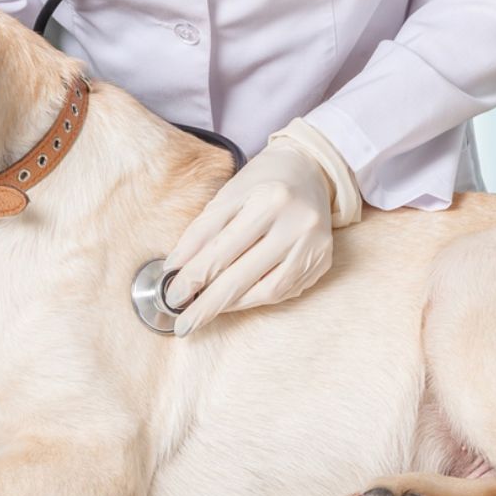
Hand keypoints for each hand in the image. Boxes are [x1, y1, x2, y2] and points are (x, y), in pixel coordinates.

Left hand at [162, 139, 335, 336]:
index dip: (194, 276)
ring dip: (232, 305)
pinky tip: (234, 301)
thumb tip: (176, 269)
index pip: (223, 247)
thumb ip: (202, 231)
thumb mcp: (227, 195)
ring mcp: (314, 246)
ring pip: (266, 291)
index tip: (172, 296)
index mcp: (270, 199)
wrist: (310, 171)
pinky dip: (254, 299)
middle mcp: (298, 224)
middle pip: (243, 275)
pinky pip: (283, 291)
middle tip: (184, 323)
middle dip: (208, 303)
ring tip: (206, 310)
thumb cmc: (261, 182)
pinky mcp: (322, 261)